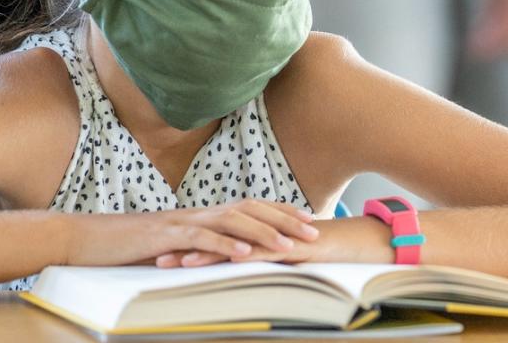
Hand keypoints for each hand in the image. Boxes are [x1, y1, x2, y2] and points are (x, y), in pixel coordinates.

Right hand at [68, 200, 318, 268]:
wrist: (87, 238)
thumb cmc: (128, 247)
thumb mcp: (171, 248)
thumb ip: (198, 249)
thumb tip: (223, 259)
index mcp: (201, 215)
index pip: (249, 206)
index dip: (280, 211)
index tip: (308, 218)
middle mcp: (197, 213)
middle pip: (250, 209)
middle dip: (284, 219)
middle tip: (314, 231)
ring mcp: (182, 223)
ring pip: (231, 221)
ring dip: (263, 232)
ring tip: (289, 245)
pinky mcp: (165, 237)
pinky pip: (201, 239)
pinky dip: (225, 245)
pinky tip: (245, 254)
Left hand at [175, 216, 392, 268]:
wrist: (352, 242)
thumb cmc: (318, 253)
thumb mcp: (282, 260)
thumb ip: (260, 261)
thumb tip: (237, 273)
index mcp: (255, 235)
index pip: (215, 238)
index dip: (189, 245)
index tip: (162, 254)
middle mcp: (259, 233)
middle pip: (215, 238)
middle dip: (184, 248)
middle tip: (155, 257)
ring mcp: (272, 238)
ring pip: (231, 245)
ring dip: (202, 253)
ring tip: (175, 262)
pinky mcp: (288, 246)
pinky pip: (259, 252)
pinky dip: (238, 256)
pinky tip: (219, 262)